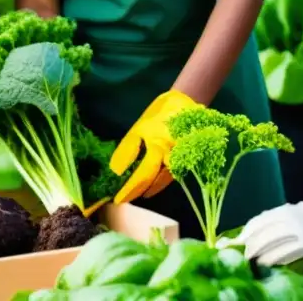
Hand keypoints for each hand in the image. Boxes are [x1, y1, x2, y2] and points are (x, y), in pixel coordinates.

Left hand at [109, 89, 198, 203]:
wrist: (184, 102)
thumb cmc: (157, 116)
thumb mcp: (138, 129)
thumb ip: (128, 149)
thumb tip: (116, 171)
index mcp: (159, 145)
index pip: (143, 175)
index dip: (131, 189)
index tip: (119, 200)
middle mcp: (173, 154)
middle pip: (156, 181)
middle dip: (141, 191)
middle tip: (126, 198)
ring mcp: (182, 157)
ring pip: (166, 180)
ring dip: (151, 188)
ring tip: (138, 193)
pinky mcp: (186, 158)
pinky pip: (173, 175)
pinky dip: (161, 181)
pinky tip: (152, 186)